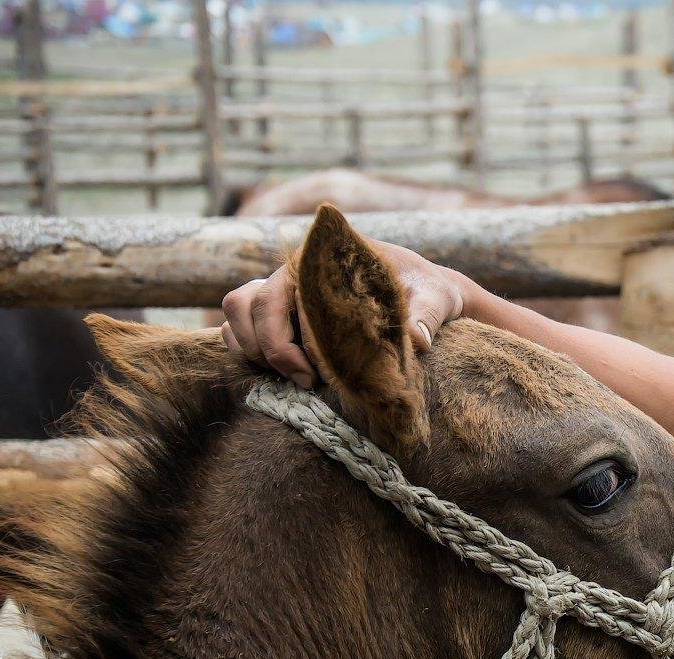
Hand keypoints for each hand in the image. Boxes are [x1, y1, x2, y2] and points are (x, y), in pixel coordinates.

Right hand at [220, 238, 469, 387]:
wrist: (426, 295)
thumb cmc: (427, 290)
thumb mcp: (435, 297)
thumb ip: (425, 314)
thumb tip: (418, 340)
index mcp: (319, 261)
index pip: (274, 293)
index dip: (280, 338)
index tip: (310, 374)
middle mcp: (293, 275)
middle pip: (246, 306)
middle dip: (268, 350)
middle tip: (307, 383)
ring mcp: (283, 295)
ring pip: (238, 318)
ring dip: (255, 353)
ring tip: (299, 381)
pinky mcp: (282, 317)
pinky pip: (244, 333)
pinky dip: (254, 356)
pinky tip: (291, 376)